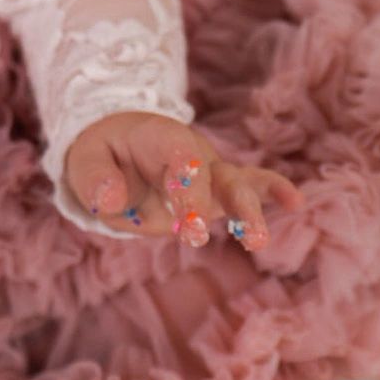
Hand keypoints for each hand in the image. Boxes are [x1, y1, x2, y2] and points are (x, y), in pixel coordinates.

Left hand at [63, 111, 304, 250]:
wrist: (115, 142)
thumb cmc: (100, 152)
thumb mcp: (83, 160)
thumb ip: (94, 179)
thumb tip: (109, 202)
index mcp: (160, 139)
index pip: (181, 161)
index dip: (189, 191)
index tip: (190, 229)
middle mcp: (192, 154)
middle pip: (218, 174)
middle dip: (228, 204)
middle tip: (233, 235)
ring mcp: (208, 172)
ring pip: (238, 186)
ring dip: (250, 210)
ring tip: (260, 240)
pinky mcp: (214, 192)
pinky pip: (248, 187)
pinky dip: (272, 191)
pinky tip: (296, 201)